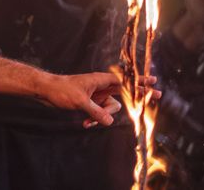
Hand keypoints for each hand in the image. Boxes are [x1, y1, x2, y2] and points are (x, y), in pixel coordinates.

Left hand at [35, 71, 158, 127]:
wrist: (46, 91)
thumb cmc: (62, 90)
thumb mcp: (80, 101)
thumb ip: (96, 111)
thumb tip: (110, 121)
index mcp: (100, 80)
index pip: (124, 80)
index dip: (139, 81)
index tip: (153, 80)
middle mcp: (101, 86)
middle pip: (124, 93)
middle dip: (136, 97)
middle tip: (157, 95)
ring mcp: (96, 94)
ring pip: (111, 107)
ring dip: (103, 116)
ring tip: (88, 122)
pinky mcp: (90, 102)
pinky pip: (100, 113)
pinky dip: (95, 119)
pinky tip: (85, 123)